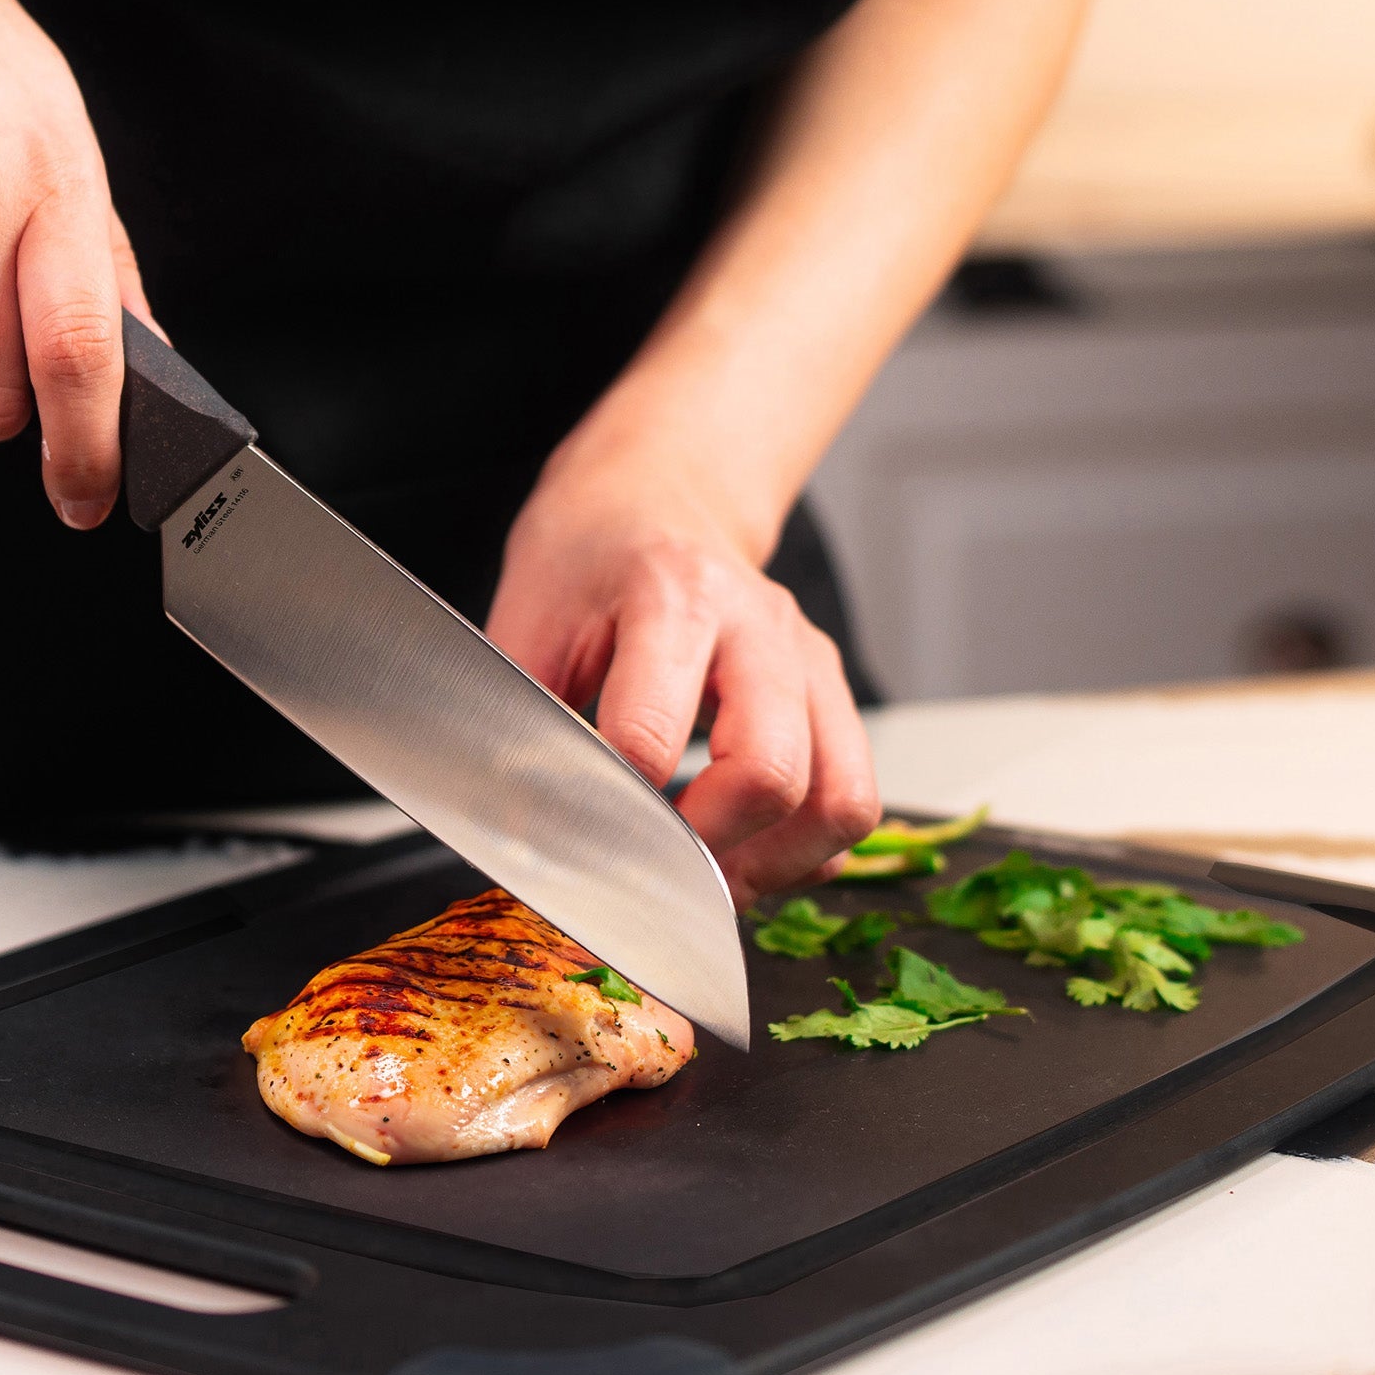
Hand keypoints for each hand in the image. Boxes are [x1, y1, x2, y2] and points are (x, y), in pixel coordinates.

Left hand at [486, 462, 880, 906]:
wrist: (658, 496)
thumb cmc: (586, 558)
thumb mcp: (527, 623)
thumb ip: (524, 723)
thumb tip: (521, 831)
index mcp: (671, 595)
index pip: (651, 736)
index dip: (612, 808)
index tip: (580, 836)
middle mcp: (760, 627)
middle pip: (773, 773)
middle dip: (710, 849)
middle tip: (655, 871)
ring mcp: (809, 662)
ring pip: (841, 800)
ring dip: (774, 863)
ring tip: (707, 879)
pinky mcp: (831, 695)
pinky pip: (853, 800)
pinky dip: (808, 851)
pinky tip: (748, 851)